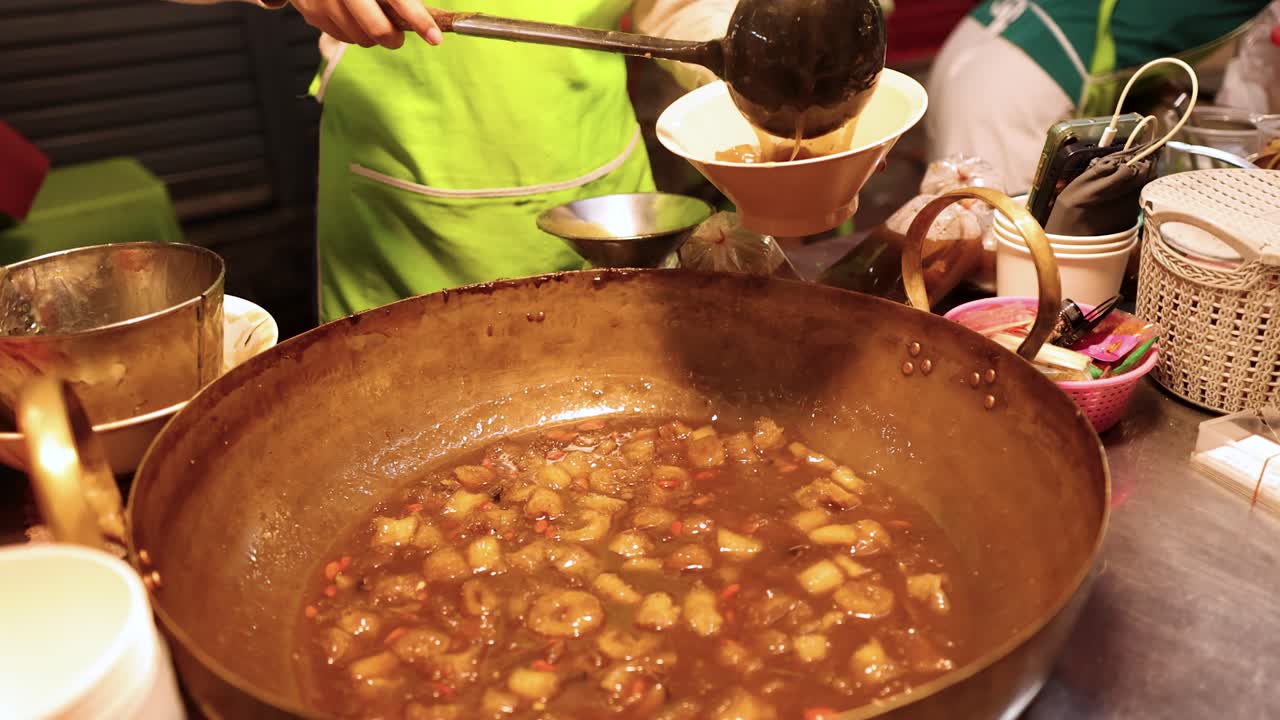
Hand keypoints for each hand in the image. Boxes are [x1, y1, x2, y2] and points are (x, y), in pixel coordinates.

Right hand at [288, 0, 442, 48]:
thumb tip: (421, 9)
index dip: (419, 19)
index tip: (435, 37)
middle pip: (377, 28)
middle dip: (394, 38)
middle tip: (399, 37)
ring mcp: (323, 0)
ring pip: (359, 38)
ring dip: (372, 36)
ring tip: (372, 18)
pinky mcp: (310, 12)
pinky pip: (340, 36)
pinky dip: (352, 32)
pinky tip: (352, 17)